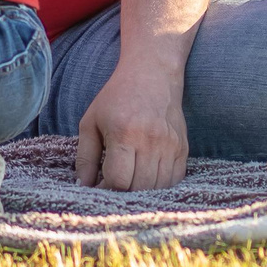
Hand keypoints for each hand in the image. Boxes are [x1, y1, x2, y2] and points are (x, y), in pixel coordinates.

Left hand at [75, 66, 188, 190]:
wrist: (152, 74)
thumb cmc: (116, 99)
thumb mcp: (90, 123)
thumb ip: (85, 157)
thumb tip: (83, 187)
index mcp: (125, 133)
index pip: (118, 180)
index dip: (106, 189)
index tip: (99, 185)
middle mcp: (151, 141)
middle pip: (139, 188)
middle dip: (123, 192)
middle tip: (113, 184)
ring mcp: (171, 145)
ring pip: (158, 188)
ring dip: (141, 191)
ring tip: (129, 179)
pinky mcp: (183, 148)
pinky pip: (174, 180)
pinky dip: (159, 185)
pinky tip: (147, 175)